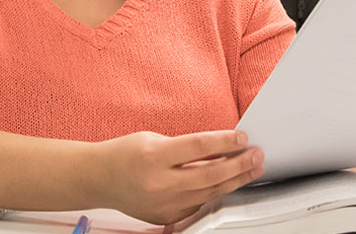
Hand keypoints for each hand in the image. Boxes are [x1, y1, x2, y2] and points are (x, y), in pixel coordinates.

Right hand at [94, 130, 262, 224]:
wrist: (100, 179)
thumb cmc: (125, 154)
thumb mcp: (154, 139)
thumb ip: (186, 146)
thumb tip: (221, 147)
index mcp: (154, 156)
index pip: (199, 147)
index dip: (225, 142)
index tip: (242, 138)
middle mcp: (159, 183)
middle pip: (210, 174)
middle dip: (238, 164)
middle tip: (256, 155)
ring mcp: (164, 204)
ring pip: (209, 192)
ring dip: (234, 180)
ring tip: (251, 169)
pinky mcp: (167, 217)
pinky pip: (198, 205)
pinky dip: (215, 192)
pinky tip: (228, 183)